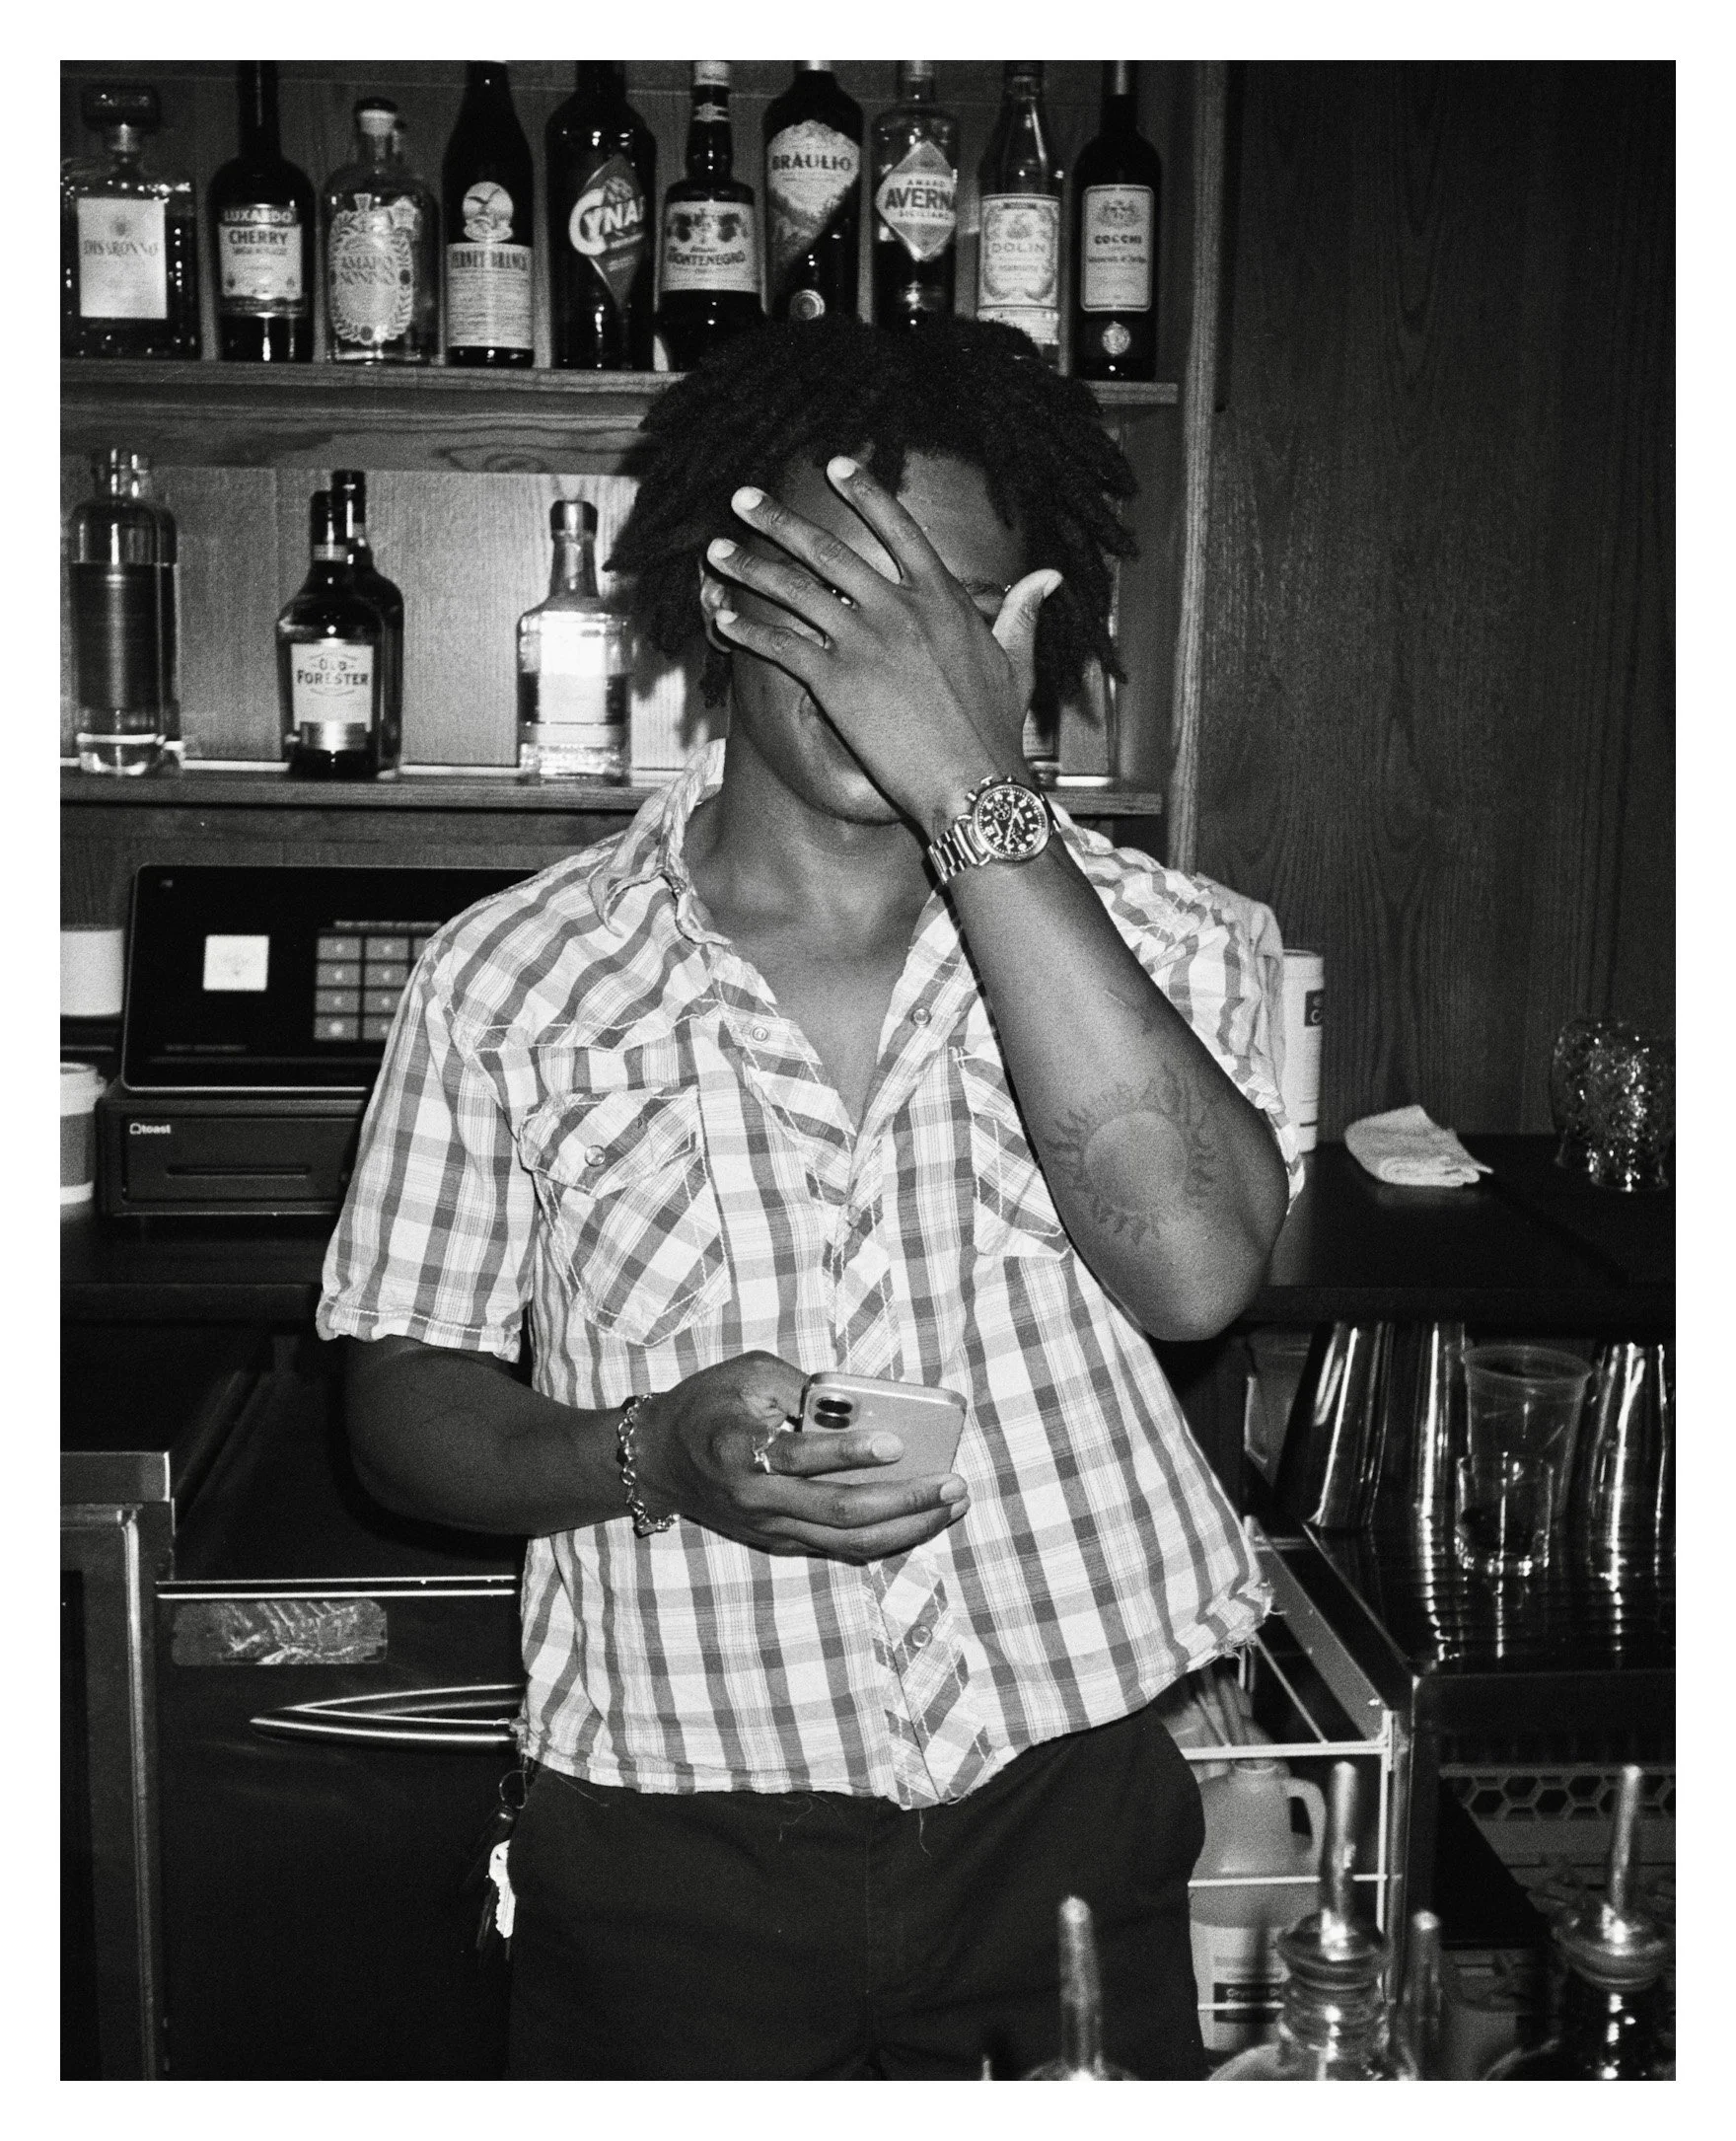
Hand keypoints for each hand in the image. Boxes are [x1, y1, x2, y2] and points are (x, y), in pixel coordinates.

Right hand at [629, 1352, 969, 1564]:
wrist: (660, 1459)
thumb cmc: (711, 1404)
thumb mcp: (751, 1373)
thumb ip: (806, 1387)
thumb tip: (869, 1405)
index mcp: (740, 1449)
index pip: (801, 1457)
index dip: (850, 1451)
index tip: (896, 1442)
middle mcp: (756, 1498)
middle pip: (840, 1510)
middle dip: (905, 1500)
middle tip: (953, 1483)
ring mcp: (770, 1528)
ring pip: (849, 1541)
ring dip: (908, 1526)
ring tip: (951, 1504)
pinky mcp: (779, 1542)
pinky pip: (841, 1547)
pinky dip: (886, 1537)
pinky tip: (923, 1519)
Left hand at [706, 456, 1061, 835]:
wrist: (973, 780)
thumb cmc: (997, 730)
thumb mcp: (1017, 662)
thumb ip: (1021, 613)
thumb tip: (1047, 577)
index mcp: (943, 598)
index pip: (899, 529)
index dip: (865, 493)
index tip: (835, 467)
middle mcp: (900, 609)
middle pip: (829, 550)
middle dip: (779, 521)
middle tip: (744, 500)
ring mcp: (865, 642)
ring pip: (794, 591)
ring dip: (749, 568)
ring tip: (717, 552)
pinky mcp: (836, 680)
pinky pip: (780, 645)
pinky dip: (746, 628)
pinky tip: (721, 618)